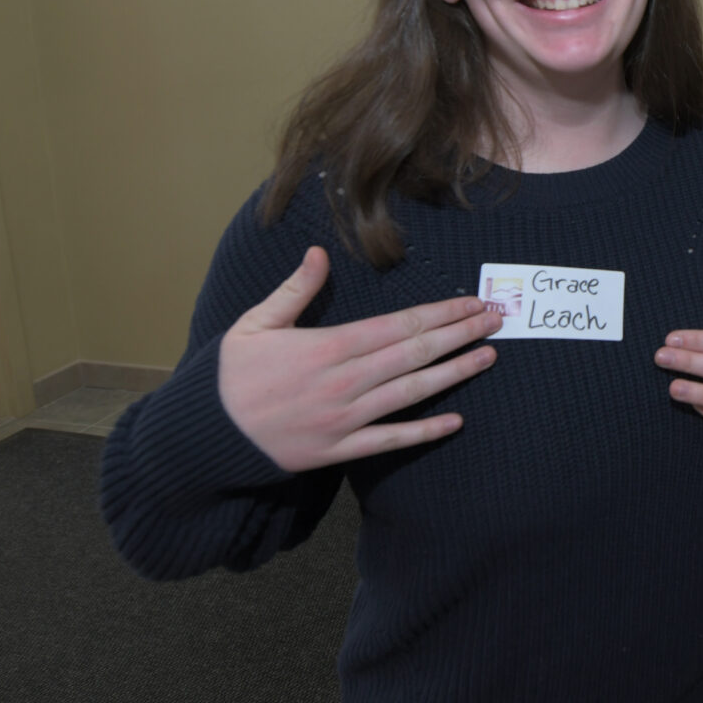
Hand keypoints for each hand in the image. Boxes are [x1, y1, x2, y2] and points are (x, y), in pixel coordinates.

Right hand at [217, 247, 501, 471]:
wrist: (205, 436)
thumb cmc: (231, 375)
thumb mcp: (255, 323)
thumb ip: (294, 289)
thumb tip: (318, 252)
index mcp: (327, 347)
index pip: (399, 325)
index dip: (441, 313)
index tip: (471, 302)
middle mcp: (344, 382)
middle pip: (416, 354)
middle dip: (460, 335)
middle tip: (497, 321)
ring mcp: (344, 419)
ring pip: (412, 393)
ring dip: (455, 374)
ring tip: (488, 357)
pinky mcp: (339, 450)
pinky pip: (390, 441)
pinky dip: (424, 432)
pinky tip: (456, 421)